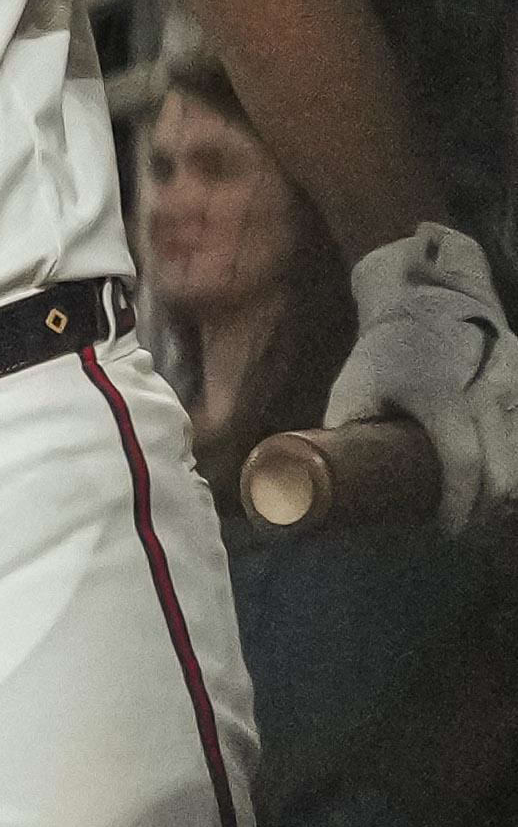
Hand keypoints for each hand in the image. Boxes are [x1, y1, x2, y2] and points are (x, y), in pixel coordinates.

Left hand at [326, 223, 517, 533]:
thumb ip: (346, 430)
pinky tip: (498, 487)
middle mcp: (486, 392)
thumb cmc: (386, 348)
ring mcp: (513, 388)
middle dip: (484, 510)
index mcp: (441, 395)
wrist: (428, 298)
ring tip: (475, 511)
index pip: (463, 462)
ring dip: (504, 494)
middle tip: (459, 529)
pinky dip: (514, 468)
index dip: (458, 504)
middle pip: (503, 472)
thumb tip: (327, 480)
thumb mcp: (354, 385)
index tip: (446, 529)